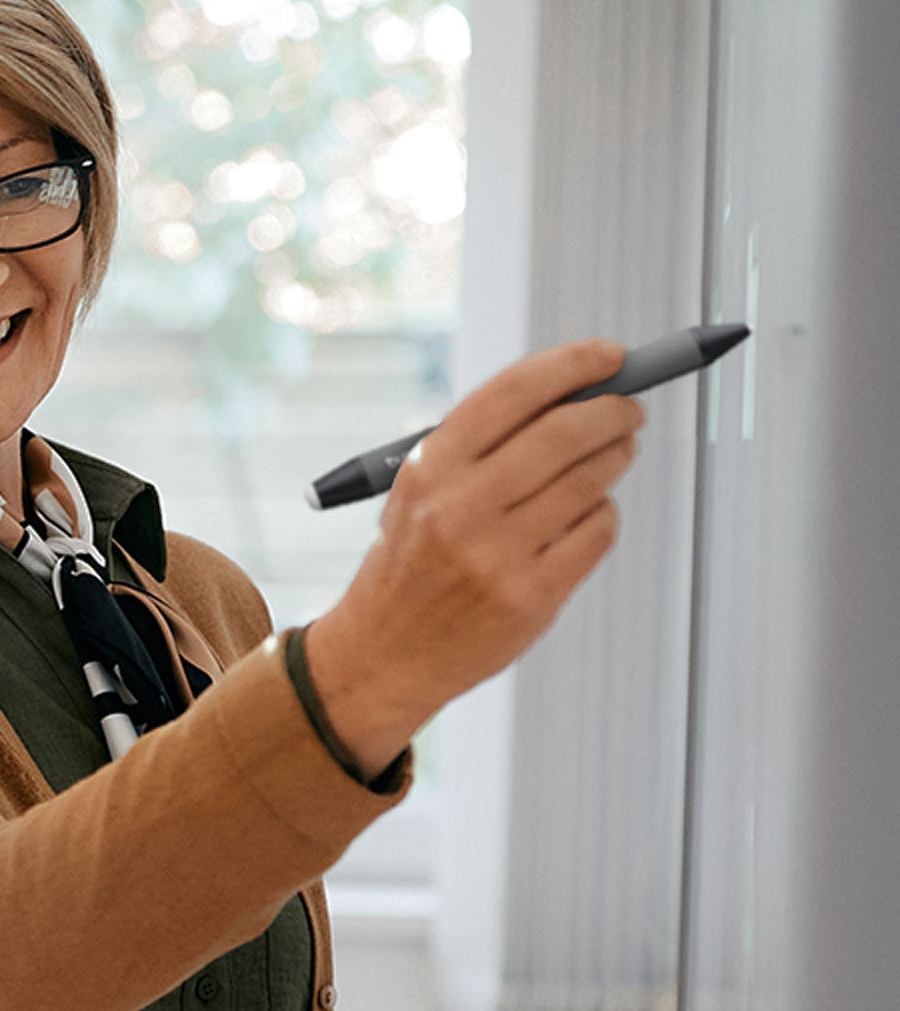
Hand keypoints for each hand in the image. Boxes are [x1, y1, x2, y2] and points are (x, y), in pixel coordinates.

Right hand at [305, 337, 645, 768]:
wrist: (383, 654)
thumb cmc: (411, 563)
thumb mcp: (419, 493)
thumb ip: (483, 448)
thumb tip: (575, 395)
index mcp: (428, 469)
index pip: (512, 393)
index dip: (571, 365)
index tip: (610, 356)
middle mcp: (459, 507)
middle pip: (564, 433)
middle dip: (612, 411)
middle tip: (629, 409)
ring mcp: (498, 554)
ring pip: (591, 481)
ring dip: (617, 456)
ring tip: (618, 452)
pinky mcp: (533, 595)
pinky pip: (598, 532)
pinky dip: (604, 514)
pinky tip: (587, 515)